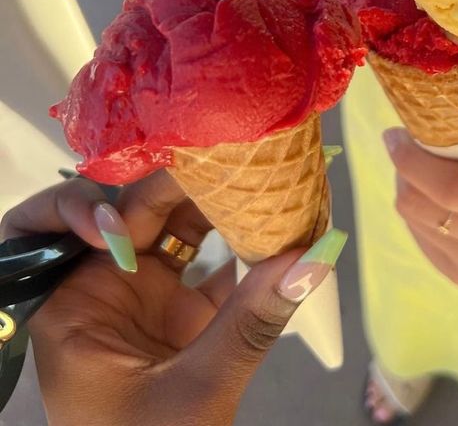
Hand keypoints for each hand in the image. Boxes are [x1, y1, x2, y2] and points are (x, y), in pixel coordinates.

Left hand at [0, 172, 337, 425]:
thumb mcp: (196, 390)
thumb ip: (253, 321)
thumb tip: (315, 257)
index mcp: (73, 308)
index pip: (48, 234)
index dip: (74, 207)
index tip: (123, 221)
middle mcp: (106, 289)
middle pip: (126, 213)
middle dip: (172, 184)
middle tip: (222, 162)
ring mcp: (149, 295)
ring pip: (172, 225)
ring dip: (213, 201)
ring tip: (255, 174)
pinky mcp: (186, 307)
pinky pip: (212, 257)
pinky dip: (241, 238)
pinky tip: (274, 216)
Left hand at [385, 87, 457, 286]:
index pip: (454, 189)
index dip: (414, 162)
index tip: (395, 135)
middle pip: (422, 206)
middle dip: (404, 170)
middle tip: (405, 145)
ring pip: (414, 220)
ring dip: (408, 188)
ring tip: (421, 169)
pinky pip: (419, 237)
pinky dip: (418, 212)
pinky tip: (433, 197)